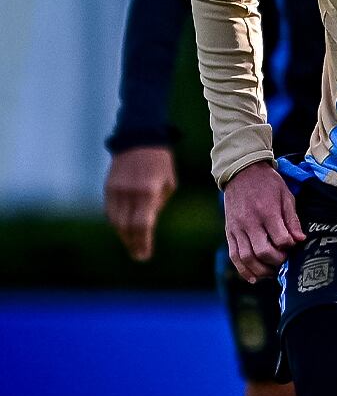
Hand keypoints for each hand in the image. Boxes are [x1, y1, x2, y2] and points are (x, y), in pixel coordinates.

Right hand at [104, 146, 177, 260]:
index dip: (143, 242)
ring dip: (124, 236)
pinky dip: (116, 224)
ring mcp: (117, 190)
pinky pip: (110, 212)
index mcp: (150, 191)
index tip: (145, 255)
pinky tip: (124, 230)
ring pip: (116, 221)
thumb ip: (157, 206)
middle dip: (133, 244)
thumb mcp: (168, 184)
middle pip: (127, 227)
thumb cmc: (160, 164)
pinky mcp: (108, 188)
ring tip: (133, 245)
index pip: (143, 224)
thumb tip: (146, 227)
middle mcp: (131, 192)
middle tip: (139, 255)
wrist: (139, 140)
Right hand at [223, 161, 305, 282]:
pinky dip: (243, 270)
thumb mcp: (286, 196)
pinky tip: (254, 278)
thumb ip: (292, 219)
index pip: (280, 239)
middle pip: (263, 252)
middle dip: (277, 261)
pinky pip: (234, 256)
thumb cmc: (268, 183)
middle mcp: (250, 222)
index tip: (294, 245)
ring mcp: (237, 228)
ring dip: (262, 270)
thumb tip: (301, 240)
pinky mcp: (229, 232)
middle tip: (285, 260)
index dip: (290, 247)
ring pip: (247, 258)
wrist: (242, 172)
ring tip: (273, 272)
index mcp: (267, 212)